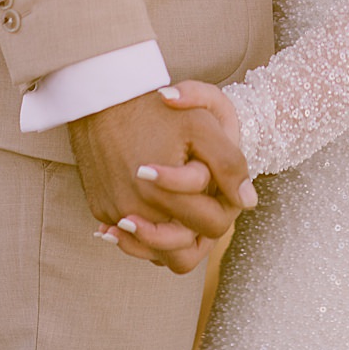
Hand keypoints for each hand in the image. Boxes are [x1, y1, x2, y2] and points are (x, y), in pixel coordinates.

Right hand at [72, 87, 249, 275]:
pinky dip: (147, 230)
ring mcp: (115, 214)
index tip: (224, 188)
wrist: (102, 96)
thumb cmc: (158, 108)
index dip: (228, 209)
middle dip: (202, 228)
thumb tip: (248, 202)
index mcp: (166, 196)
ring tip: (185, 213)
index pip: (214, 228)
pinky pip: (129, 237)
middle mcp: (136, 214)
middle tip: (206, 201)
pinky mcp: (100, 209)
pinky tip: (157, 209)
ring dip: (174, 239)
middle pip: (184, 252)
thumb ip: (230, 165)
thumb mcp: (204, 125)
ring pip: (154, 253)